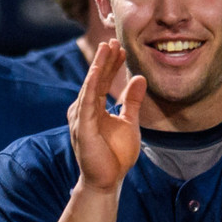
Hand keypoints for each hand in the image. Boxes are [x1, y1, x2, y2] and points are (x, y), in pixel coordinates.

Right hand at [68, 40, 143, 193]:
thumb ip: (132, 101)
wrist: (107, 181)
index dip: (112, 64)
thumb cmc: (115, 156)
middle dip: (105, 59)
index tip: (122, 47)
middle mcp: (84, 110)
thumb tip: (140, 78)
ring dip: (98, 66)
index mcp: (94, 108)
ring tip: (107, 48)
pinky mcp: (83, 128)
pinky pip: (87, 102)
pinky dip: (91, 85)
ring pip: (90, 86)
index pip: (103, 81)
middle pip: (95, 79)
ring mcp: (81, 118)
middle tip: (114, 39)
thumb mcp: (129, 122)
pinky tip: (96, 71)